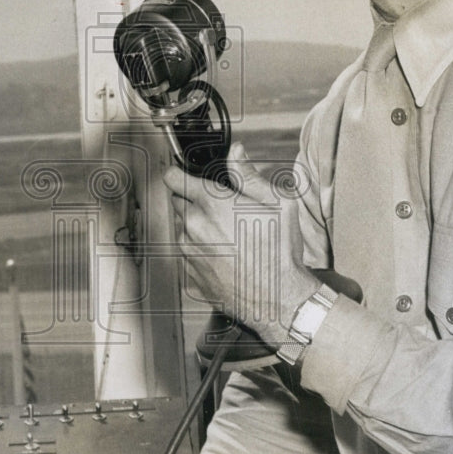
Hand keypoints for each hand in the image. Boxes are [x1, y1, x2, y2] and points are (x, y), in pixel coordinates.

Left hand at [164, 142, 321, 348]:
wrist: (277, 299)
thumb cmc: (278, 252)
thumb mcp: (276, 203)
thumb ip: (249, 175)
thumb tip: (235, 154)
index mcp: (212, 204)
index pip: (174, 178)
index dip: (177, 173)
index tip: (180, 173)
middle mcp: (194, 226)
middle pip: (178, 202)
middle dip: (193, 200)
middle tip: (219, 208)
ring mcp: (189, 252)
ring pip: (183, 229)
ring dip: (197, 227)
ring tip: (227, 236)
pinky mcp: (190, 274)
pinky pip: (188, 255)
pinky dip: (200, 252)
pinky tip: (225, 255)